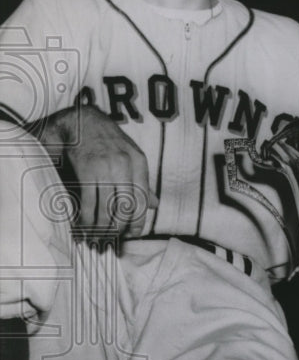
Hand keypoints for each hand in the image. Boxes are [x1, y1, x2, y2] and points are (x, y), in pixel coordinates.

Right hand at [37, 105, 156, 237]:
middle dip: (119, 227)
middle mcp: (125, 165)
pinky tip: (84, 225)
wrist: (83, 121)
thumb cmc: (109, 142)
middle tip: (113, 237)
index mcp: (140, 162)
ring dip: (101, 226)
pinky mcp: (86, 171)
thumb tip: (155, 204)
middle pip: (126, 206)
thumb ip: (142, 182)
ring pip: (107, 208)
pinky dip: (86, 218)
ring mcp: (105, 168)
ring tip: (97, 235)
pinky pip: (89, 202)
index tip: (133, 233)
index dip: (138, 220)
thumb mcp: (132, 157)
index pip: (143, 199)